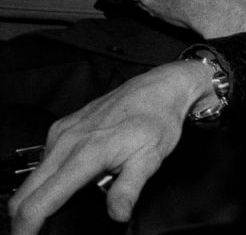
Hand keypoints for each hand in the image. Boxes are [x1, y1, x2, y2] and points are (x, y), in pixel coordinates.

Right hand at [7, 61, 211, 234]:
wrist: (159, 88)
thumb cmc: (156, 120)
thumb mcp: (150, 159)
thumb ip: (128, 190)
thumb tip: (117, 215)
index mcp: (86, 153)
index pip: (42, 199)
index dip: (28, 226)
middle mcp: (67, 141)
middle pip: (25, 191)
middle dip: (23, 217)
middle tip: (34, 232)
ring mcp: (62, 132)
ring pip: (32, 177)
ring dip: (36, 197)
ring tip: (55, 209)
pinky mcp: (62, 127)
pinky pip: (44, 160)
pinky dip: (46, 178)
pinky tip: (67, 181)